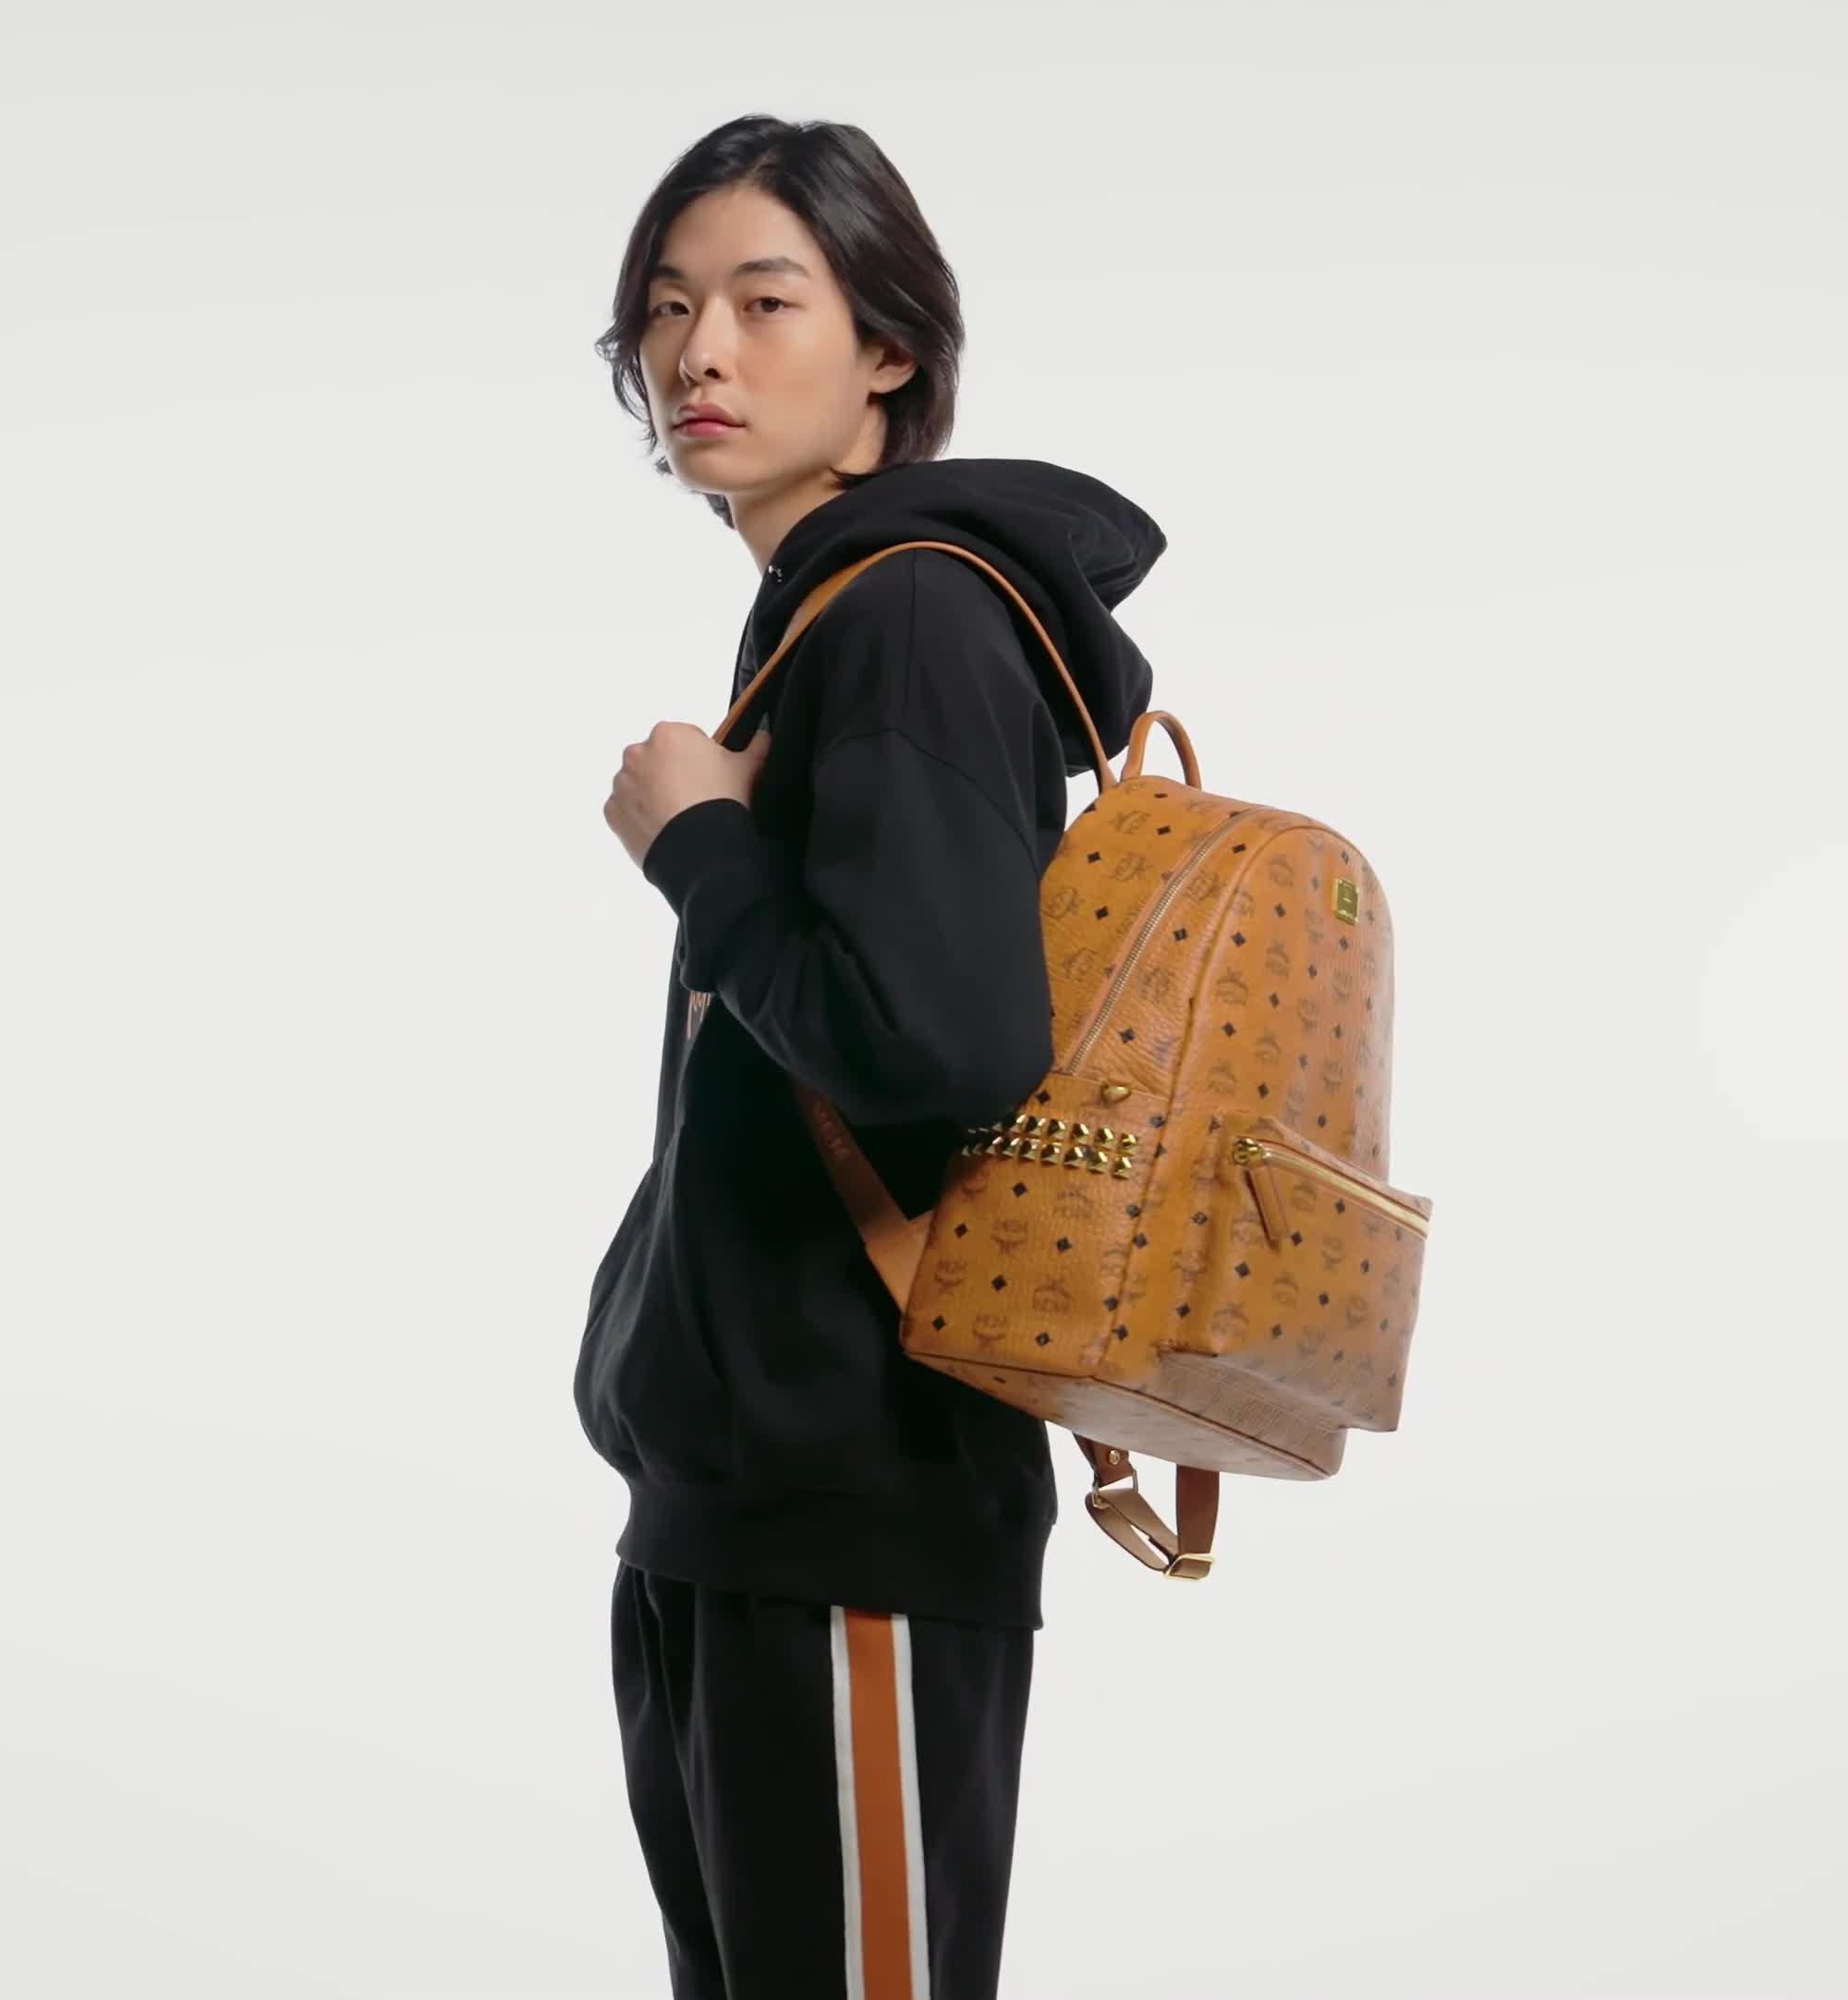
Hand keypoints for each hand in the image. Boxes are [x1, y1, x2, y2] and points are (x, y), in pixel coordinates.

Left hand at [603, 720, 771, 870]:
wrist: (701, 849)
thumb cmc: (723, 801)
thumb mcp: (749, 769)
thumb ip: (757, 746)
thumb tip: (764, 736)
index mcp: (668, 734)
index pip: (684, 739)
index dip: (699, 758)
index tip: (710, 779)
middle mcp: (637, 753)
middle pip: (656, 760)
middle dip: (671, 774)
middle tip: (695, 799)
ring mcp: (622, 784)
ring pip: (638, 785)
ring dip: (653, 795)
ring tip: (679, 818)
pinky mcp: (612, 813)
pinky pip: (626, 810)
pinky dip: (639, 817)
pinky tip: (663, 829)